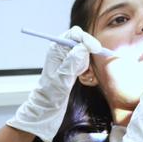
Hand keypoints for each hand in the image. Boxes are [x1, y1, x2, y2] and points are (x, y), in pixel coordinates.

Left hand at [6, 26, 98, 141]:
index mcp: (56, 48)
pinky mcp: (73, 66)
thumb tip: (82, 47)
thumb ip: (72, 63)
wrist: (47, 107)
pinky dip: (87, 69)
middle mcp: (62, 50)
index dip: (86, 39)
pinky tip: (81, 78)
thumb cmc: (50, 95)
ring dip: (87, 63)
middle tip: (88, 68)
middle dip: (88, 52)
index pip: (74, 34)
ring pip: (86, 52)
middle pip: (82, 41)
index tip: (96, 49)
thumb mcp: (62, 79)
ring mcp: (68, 58)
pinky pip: (86, 62)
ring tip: (82, 76)